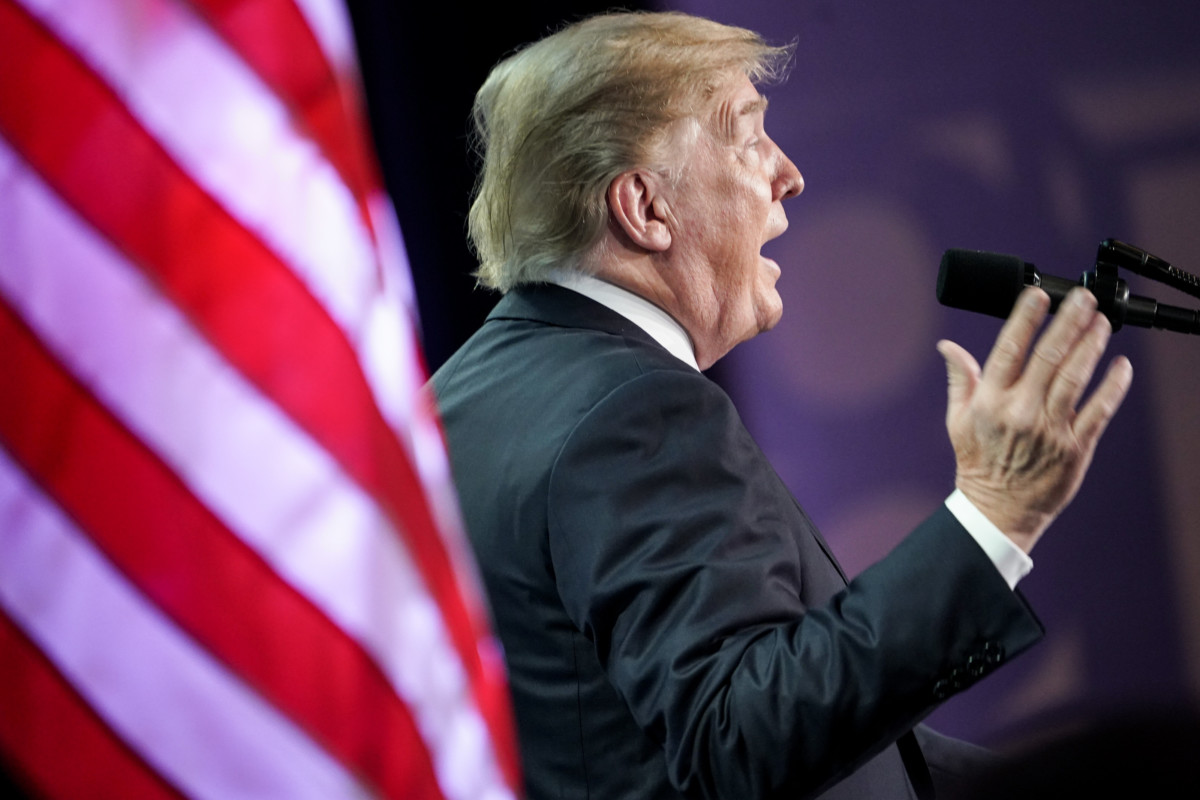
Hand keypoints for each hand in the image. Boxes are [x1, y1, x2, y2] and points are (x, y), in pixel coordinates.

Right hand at [937, 287, 1133, 552]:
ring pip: (1076, 378)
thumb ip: (960, 378)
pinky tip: (1121, 365)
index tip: (1037, 294)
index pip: (1008, 350)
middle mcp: (1020, 412)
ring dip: (1091, 346)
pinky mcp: (1076, 448)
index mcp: (989, 402)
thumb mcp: (957, 420)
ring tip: (1102, 322)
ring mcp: (1050, 430)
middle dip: (1068, 322)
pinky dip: (1113, 386)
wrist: (999, 511)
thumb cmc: (977, 462)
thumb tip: (947, 345)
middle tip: (1084, 298)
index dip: (1024, 319)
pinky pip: (1099, 411)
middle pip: (1048, 357)